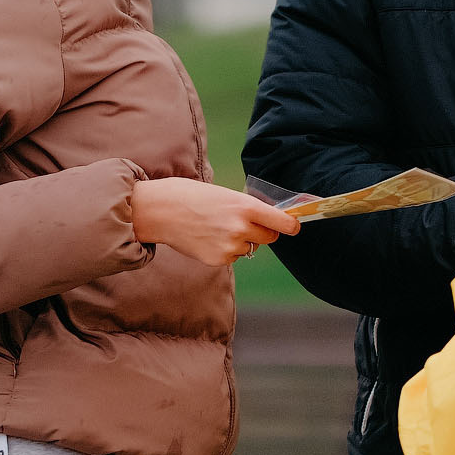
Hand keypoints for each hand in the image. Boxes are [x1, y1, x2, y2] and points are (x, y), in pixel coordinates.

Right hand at [131, 178, 298, 267]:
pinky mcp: (218, 260)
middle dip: (263, 232)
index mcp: (246, 207)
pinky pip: (232, 257)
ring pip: (249, 248)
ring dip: (240, 241)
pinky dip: (225, 250)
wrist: (160, 211)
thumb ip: (248, 209)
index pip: (283, 223)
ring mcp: (230, 247)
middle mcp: (241, 228)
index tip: (294, 227)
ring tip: (215, 228)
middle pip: (269, 237)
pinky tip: (207, 238)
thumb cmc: (192, 196)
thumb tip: (269, 222)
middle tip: (245, 224)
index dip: (291, 226)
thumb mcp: (225, 195)